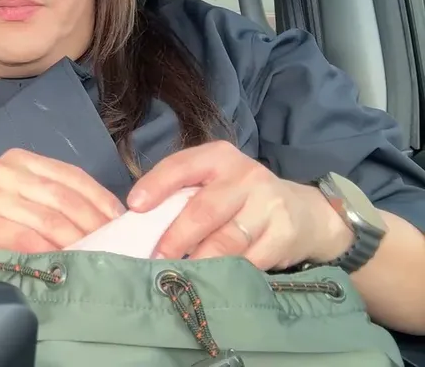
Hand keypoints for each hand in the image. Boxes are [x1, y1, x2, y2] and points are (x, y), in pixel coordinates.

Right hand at [0, 148, 126, 253]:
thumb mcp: (10, 192)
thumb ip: (46, 196)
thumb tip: (101, 217)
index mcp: (17, 160)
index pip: (72, 175)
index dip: (101, 199)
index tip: (121, 221)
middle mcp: (4, 173)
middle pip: (65, 199)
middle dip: (96, 224)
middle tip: (116, 245)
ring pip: (51, 221)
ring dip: (79, 242)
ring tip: (97, 257)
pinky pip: (30, 241)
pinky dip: (52, 253)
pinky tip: (65, 263)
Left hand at [128, 141, 352, 269]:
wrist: (304, 213)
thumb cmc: (239, 199)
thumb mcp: (213, 183)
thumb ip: (181, 195)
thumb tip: (135, 222)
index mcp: (218, 157)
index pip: (181, 166)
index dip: (156, 185)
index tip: (135, 206)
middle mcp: (245, 175)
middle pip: (203, 210)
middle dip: (175, 238)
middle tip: (154, 259)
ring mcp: (268, 204)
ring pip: (226, 240)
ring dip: (198, 261)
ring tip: (178, 276)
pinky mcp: (284, 233)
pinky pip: (249, 260)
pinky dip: (226, 273)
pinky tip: (211, 282)